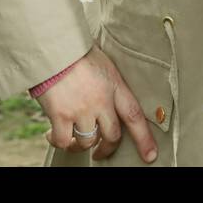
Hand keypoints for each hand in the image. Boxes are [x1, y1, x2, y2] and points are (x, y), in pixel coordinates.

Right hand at [38, 45, 157, 162]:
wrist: (54, 47)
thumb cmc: (76, 52)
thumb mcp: (104, 64)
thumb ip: (109, 84)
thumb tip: (109, 94)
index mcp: (115, 86)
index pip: (135, 116)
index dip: (144, 139)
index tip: (150, 155)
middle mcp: (101, 101)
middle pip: (112, 136)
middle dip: (107, 148)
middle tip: (100, 152)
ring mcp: (82, 109)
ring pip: (87, 141)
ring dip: (79, 144)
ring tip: (72, 139)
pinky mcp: (61, 115)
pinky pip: (63, 141)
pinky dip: (59, 142)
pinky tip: (52, 135)